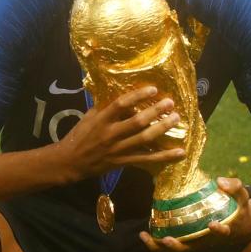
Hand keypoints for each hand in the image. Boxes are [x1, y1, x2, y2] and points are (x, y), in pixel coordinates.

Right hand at [60, 87, 186, 179]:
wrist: (70, 162)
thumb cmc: (80, 136)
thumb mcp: (89, 117)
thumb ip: (106, 107)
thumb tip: (123, 93)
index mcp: (101, 120)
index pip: (121, 104)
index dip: (138, 96)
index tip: (153, 89)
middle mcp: (111, 134)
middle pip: (137, 122)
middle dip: (155, 111)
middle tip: (170, 102)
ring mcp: (118, 149)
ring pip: (144, 139)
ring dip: (162, 128)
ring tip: (176, 119)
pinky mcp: (123, 162)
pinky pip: (147, 159)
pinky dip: (164, 157)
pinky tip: (180, 152)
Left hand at [138, 177, 250, 251]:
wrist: (241, 226)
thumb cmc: (240, 208)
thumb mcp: (242, 196)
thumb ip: (234, 187)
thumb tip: (219, 181)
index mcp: (225, 229)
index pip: (223, 233)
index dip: (219, 230)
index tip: (214, 225)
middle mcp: (209, 240)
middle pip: (192, 248)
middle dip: (178, 245)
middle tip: (167, 240)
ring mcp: (198, 242)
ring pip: (178, 249)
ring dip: (160, 246)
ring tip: (144, 236)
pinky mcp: (190, 240)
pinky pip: (172, 244)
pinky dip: (157, 242)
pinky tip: (144, 233)